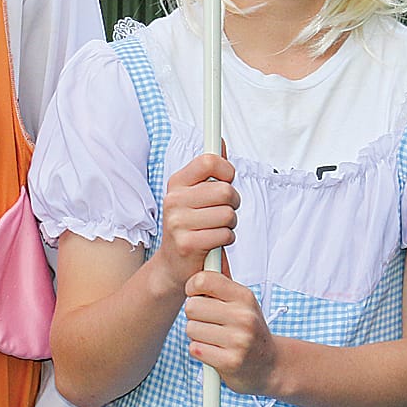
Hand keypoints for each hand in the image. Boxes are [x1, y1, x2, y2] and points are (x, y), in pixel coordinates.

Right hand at [148, 153, 237, 292]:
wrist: (173, 264)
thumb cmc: (192, 226)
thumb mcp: (197, 195)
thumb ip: (210, 170)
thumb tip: (220, 142)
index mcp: (177, 183)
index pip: (209, 161)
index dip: (226, 171)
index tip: (226, 181)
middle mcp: (173, 200)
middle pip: (225, 191)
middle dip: (233, 203)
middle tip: (223, 212)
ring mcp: (178, 222)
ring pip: (228, 215)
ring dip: (230, 225)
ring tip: (216, 229)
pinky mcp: (186, 243)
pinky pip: (224, 235)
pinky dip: (226, 240)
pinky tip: (213, 243)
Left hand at [184, 270, 281, 397]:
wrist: (269, 364)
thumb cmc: (249, 330)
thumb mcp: (242, 302)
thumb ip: (222, 282)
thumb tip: (207, 259)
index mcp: (245, 296)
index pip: (203, 280)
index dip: (192, 287)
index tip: (196, 294)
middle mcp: (244, 316)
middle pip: (191, 306)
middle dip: (195, 315)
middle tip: (209, 321)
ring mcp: (238, 340)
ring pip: (191, 328)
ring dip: (197, 335)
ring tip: (214, 338)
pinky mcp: (230, 361)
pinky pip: (194, 349)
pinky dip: (200, 351)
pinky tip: (215, 351)